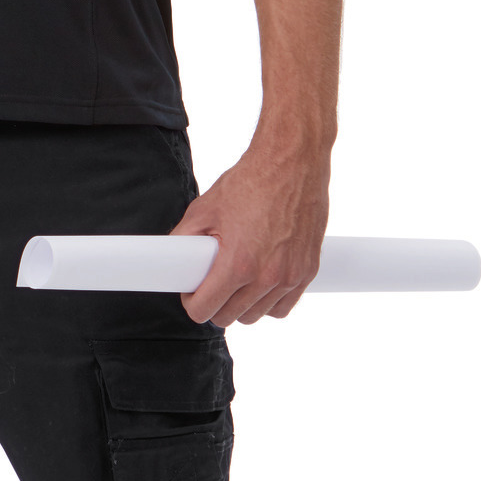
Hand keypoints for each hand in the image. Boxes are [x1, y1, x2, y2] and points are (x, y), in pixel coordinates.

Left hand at [170, 127, 331, 326]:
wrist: (293, 162)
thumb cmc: (251, 182)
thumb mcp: (205, 208)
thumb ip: (184, 239)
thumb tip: (172, 259)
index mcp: (238, 265)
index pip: (205, 311)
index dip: (192, 302)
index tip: (192, 290)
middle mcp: (266, 277)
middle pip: (229, 318)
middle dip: (215, 303)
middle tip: (212, 282)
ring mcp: (290, 277)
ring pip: (256, 316)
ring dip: (242, 304)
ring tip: (236, 280)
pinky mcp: (308, 272)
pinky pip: (282, 308)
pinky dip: (268, 302)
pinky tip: (259, 284)